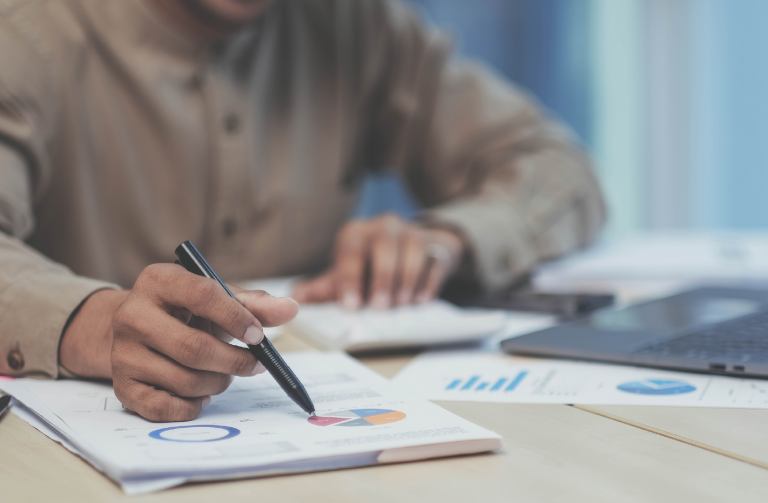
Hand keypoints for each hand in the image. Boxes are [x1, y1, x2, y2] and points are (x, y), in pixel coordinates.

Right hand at [60, 263, 297, 421]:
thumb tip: (290, 309)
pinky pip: (165, 408)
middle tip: (255, 365)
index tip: (259, 336)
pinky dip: (193, 406)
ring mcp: (122, 353)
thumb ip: (254, 304)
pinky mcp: (122, 386)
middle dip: (234, 362)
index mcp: (159, 280)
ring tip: (224, 373)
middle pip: (193, 348)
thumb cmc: (185, 311)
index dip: (237, 318)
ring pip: (184, 381)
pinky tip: (202, 393)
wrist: (138, 328)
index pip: (203, 295)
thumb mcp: (217, 298)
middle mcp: (132, 315)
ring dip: (218, 383)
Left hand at [293, 214, 464, 308]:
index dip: (350, 277)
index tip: (351, 305)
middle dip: (382, 278)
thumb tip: (295, 299)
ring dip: (407, 279)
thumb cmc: (372, 265)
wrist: (411, 250)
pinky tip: (422, 300)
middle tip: (379, 307)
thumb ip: (323, 288)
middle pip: (384, 246)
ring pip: (413, 248)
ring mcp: (412, 232)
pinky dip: (429, 281)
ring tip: (402, 304)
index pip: (351, 250)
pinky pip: (434, 259)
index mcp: (356, 232)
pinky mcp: (435, 244)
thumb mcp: (346, 274)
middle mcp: (384, 226)